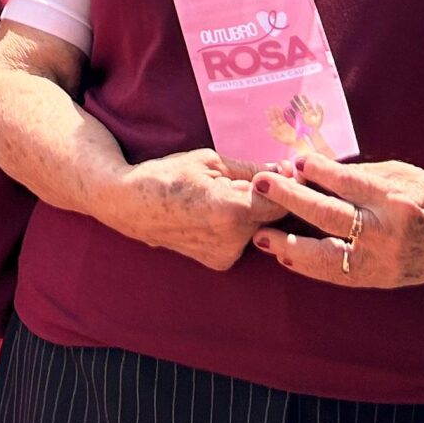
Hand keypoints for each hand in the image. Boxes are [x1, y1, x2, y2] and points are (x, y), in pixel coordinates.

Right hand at [113, 148, 283, 270]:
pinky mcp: (219, 262)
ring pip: (258, 228)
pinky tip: (214, 215)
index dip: (289, 185)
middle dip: (269, 197)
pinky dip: (237, 226)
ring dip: (252, 212)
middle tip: (254, 178)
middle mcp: (232, 239)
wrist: (130, 205)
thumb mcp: (210, 160)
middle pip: (272, 216)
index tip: (293, 172)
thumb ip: (252, 169)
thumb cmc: (167, 176)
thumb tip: (287, 170)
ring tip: (223, 196)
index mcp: (232, 210)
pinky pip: (242, 240)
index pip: (282, 201)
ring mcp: (225, 255)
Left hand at [250, 155, 423, 287]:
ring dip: (290, 246)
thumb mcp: (402, 174)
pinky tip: (286, 257)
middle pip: (330, 217)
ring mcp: (385, 261)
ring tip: (261, 236)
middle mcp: (389, 233)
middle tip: (261, 184)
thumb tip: (310, 169)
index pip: (348, 184)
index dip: (318, 171)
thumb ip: (358, 175)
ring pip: (328, 256)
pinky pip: (340, 276)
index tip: (293, 160)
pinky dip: (311, 267)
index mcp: (396, 200)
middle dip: (290, 199)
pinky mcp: (384, 280)